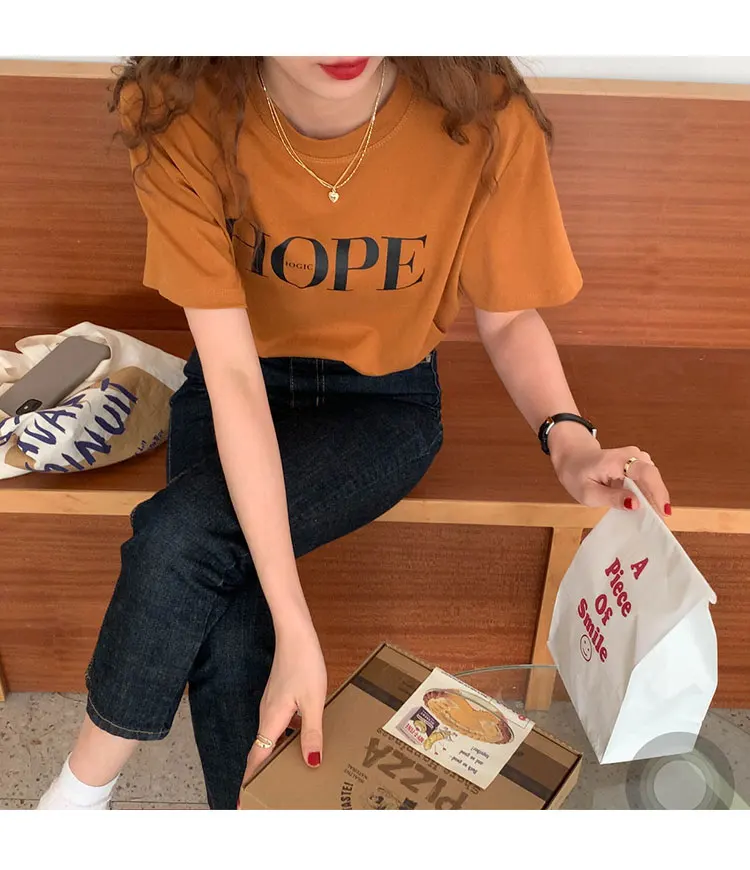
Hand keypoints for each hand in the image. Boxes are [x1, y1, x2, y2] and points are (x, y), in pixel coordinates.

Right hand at [241, 621, 327, 791]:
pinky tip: (300, 738)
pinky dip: (283, 738)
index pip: (256, 757)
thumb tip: (310, 762)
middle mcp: (266, 714)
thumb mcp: (313, 701)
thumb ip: (311, 732)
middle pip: (260, 750)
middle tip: (266, 794)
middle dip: (260, 773)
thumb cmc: (304, 664)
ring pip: (269, 737)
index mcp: (271, 720)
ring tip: (285, 772)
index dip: (249, 780)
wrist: (295, 635)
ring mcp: (271, 704)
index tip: (242, 803)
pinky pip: (277, 725)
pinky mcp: (278, 696)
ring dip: (273, 755)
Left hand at [548, 425, 671, 517]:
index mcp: (617, 460)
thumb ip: (611, 498)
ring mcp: (637, 459)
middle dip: (657, 501)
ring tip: (652, 520)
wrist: (574, 458)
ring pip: (652, 482)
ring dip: (653, 500)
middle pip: (653, 479)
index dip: (658, 493)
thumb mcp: (587, 492)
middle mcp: (632, 455)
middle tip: (658, 525)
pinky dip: (647, 496)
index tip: (663, 513)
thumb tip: (635, 504)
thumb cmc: (577, 474)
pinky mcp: (639, 466)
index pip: (646, 473)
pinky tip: (644, 510)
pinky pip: (647, 483)